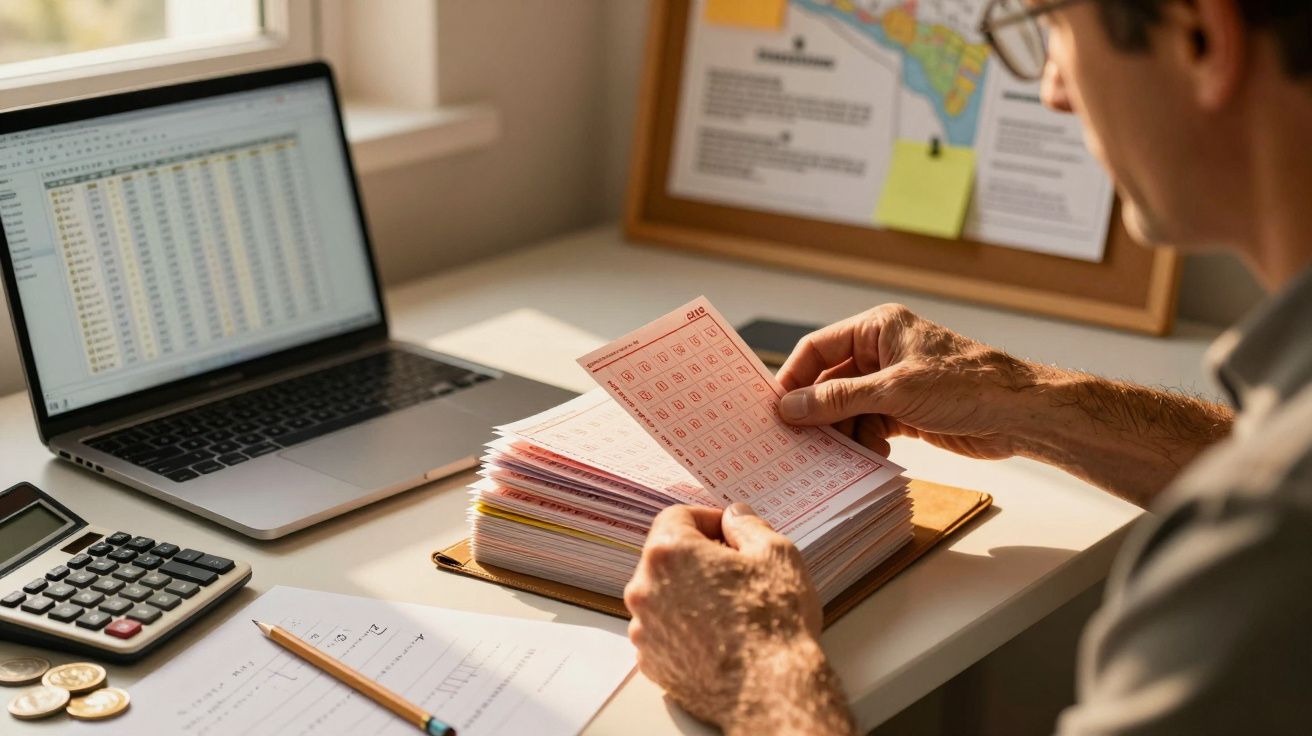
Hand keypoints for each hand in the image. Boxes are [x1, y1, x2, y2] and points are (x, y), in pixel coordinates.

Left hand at [625, 504, 852, 734]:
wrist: (770, 690)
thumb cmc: (773, 622)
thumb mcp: (775, 553)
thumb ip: (747, 524)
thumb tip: (734, 517)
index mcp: (669, 553)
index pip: (677, 517)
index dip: (707, 520)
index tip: (729, 533)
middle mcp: (644, 588)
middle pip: (667, 557)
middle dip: (698, 558)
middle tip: (736, 572)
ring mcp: (644, 629)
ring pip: (664, 595)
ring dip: (690, 594)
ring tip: (730, 609)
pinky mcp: (651, 662)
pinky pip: (664, 631)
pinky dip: (685, 628)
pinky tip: (719, 636)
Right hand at [776, 304, 1037, 459]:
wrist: (1019, 414)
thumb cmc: (968, 384)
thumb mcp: (894, 391)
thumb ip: (838, 399)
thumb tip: (790, 407)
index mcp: (877, 328)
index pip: (818, 349)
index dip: (794, 378)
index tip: (774, 409)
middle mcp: (882, 351)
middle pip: (830, 382)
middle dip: (818, 412)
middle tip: (800, 441)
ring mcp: (893, 382)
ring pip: (847, 408)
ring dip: (843, 432)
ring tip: (843, 453)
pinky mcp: (905, 410)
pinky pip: (868, 425)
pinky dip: (864, 441)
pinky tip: (872, 454)